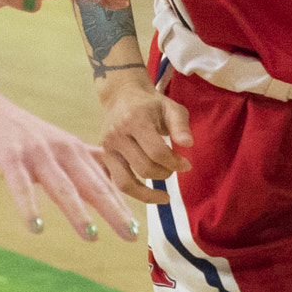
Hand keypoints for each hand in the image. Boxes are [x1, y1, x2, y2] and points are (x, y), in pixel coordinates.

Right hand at [0, 84, 139, 240]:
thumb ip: (80, 159)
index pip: (105, 179)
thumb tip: (108, 177)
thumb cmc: (15, 129)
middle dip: (114, 210)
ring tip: (91, 235)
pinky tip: (36, 228)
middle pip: (92, 184)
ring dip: (77, 212)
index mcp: (72, 149)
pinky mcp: (8, 158)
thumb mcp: (54, 142)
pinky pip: (21, 187)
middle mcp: (59, 151)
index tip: (141, 225)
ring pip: (61, 187)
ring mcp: (35, 154)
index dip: (124, 201)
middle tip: (131, 234)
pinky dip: (29, 208)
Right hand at [98, 72, 192, 204]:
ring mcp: (107, 147)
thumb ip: (180, 125)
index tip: (186, 164)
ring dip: (148, 193)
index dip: (175, 163)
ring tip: (164, 195)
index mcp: (135, 120)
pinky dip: (133, 193)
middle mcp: (117, 135)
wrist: (122, 96)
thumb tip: (188, 144)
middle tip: (174, 168)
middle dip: (165, 173)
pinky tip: (148, 194)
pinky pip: (116, 183)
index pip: (157, 151)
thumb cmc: (151, 104)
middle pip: (144, 168)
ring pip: (125, 183)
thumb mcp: (171, 107)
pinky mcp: (103, 157)